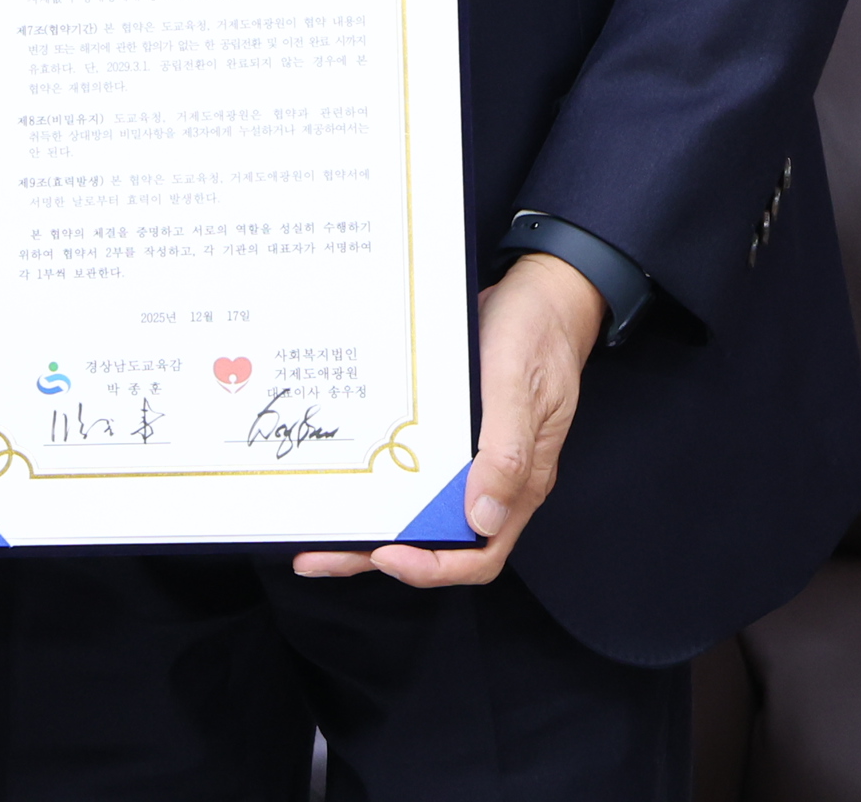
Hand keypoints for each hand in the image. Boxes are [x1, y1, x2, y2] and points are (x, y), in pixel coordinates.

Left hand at [293, 253, 601, 588]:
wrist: (542, 294)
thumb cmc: (538, 336)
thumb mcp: (520, 386)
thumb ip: (506, 452)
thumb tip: (483, 517)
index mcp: (519, 483)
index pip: (479, 553)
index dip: (434, 568)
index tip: (387, 557)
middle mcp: (494, 480)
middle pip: (437, 540)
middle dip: (379, 554)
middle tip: (321, 554)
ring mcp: (471, 458)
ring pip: (419, 508)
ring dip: (372, 522)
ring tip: (319, 527)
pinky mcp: (452, 434)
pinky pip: (414, 470)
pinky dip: (381, 479)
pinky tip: (347, 473)